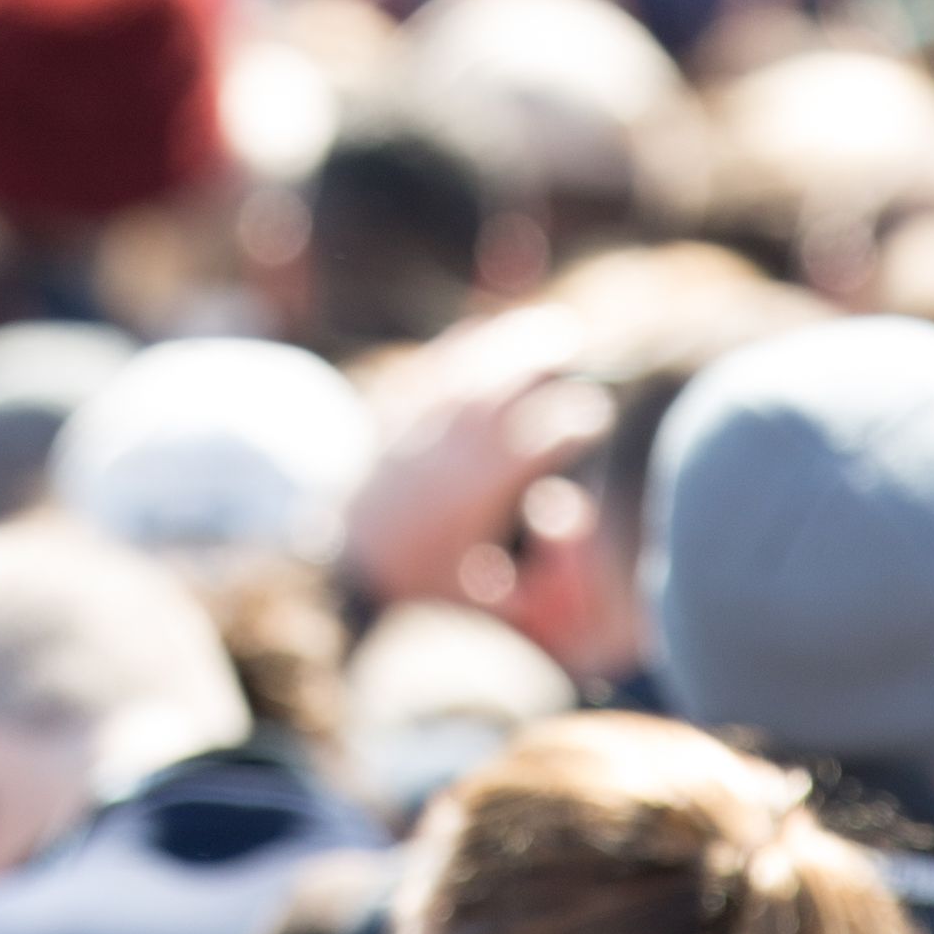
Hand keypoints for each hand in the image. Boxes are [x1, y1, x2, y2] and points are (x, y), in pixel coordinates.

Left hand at [341, 308, 609, 609]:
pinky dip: (454, 351)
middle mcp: (434, 456)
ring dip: (500, 346)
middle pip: (492, 395)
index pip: (527, 445)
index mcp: (466, 498)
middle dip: (532, 361)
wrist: (336, 586)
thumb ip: (536, 579)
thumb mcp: (484, 606)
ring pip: (458, 376)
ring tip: (544, 327)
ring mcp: (402, 436)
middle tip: (573, 337)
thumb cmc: (420, 599)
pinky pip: (421, 377)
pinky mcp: (378, 428)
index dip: (567, 424)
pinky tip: (481, 333)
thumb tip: (564, 511)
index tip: (597, 413)